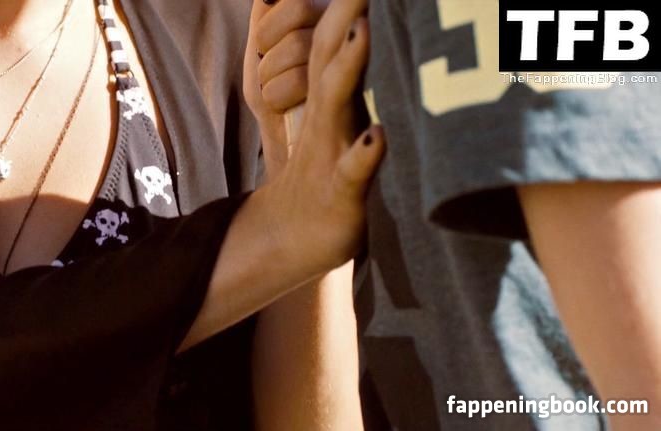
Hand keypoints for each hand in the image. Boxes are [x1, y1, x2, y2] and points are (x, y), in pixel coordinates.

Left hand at [185, 0, 381, 348]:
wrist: (291, 240)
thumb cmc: (310, 176)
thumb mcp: (315, 124)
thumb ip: (317, 74)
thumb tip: (290, 18)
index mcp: (326, 103)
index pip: (324, 47)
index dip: (330, 11)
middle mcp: (336, 120)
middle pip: (336, 62)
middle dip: (346, 20)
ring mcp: (341, 155)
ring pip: (340, 103)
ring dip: (351, 68)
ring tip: (362, 30)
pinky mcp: (347, 197)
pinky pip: (354, 170)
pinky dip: (364, 153)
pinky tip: (378, 135)